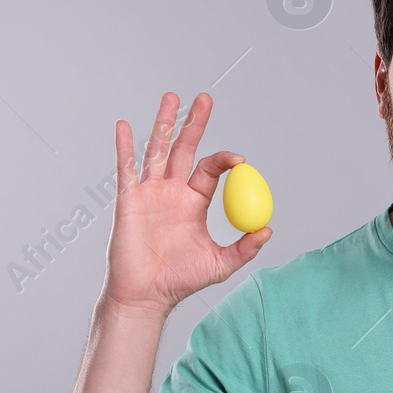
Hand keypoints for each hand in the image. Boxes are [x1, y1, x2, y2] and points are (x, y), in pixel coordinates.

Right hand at [99, 91, 271, 316]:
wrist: (146, 295)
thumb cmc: (180, 280)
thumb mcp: (220, 264)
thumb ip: (245, 248)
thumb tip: (268, 229)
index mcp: (194, 202)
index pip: (210, 168)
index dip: (225, 160)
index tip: (240, 160)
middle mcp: (172, 191)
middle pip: (185, 148)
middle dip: (195, 123)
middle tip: (205, 97)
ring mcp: (149, 192)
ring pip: (157, 150)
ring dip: (164, 122)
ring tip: (172, 96)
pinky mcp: (128, 199)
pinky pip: (126, 168)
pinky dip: (125, 146)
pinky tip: (125, 125)